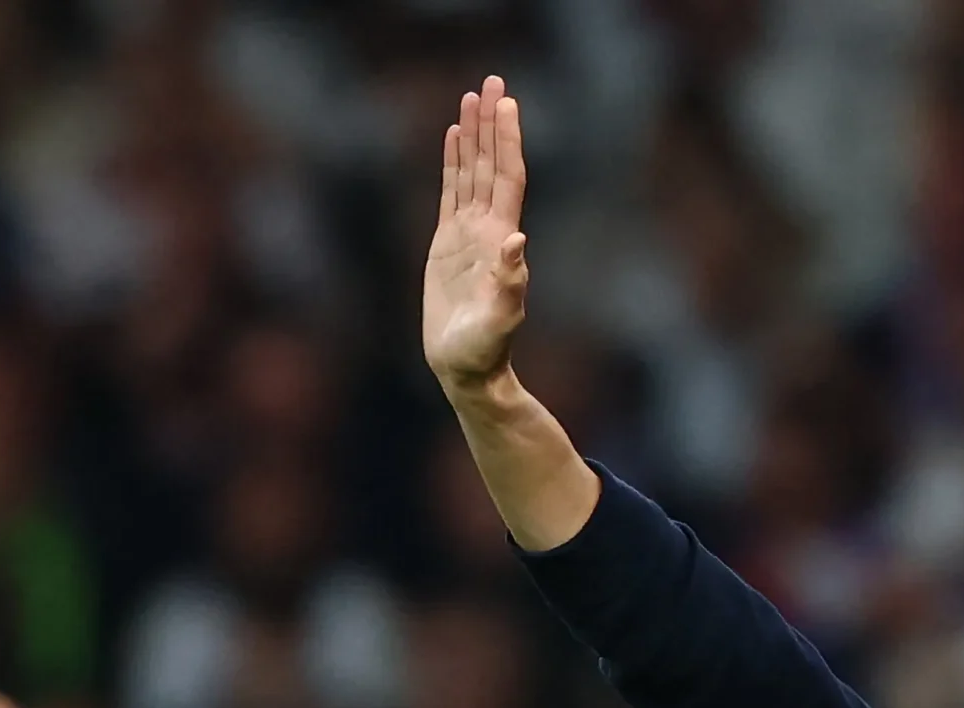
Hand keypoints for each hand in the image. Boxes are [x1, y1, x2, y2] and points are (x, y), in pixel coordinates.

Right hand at [423, 75, 529, 391]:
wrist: (466, 370)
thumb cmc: (484, 352)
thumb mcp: (499, 321)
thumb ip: (509, 284)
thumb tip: (516, 242)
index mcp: (501, 241)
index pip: (507, 178)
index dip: (507, 141)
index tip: (506, 103)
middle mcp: (488, 231)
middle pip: (491, 165)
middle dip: (491, 124)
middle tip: (491, 80)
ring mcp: (468, 236)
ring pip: (470, 172)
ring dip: (472, 135)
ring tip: (470, 96)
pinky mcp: (447, 245)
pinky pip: (450, 192)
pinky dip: (452, 163)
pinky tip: (452, 137)